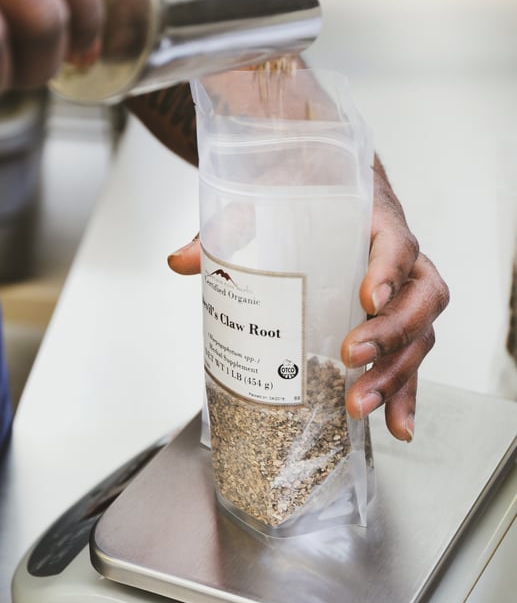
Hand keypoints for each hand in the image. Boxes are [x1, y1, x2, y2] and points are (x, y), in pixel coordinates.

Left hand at [168, 156, 448, 441]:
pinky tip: (396, 426)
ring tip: (361, 406)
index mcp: (376, 220)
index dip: (389, 273)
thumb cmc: (308, 186)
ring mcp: (402, 291)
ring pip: (421, 333)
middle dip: (392, 335)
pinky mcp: (393, 320)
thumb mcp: (271, 193)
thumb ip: (231, 224)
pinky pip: (410, 356)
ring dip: (397, 375)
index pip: (398, 245)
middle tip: (352, 359)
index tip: (366, 299)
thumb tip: (181, 261)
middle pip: (421, 298)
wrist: (328, 177)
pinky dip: (406, 393)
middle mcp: (402, 258)